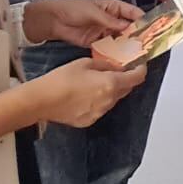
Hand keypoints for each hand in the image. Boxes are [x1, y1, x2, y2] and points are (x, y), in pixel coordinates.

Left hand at [25, 0, 141, 47]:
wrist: (53, 20)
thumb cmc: (72, 8)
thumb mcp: (93, 12)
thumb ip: (110, 20)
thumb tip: (127, 26)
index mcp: (113, 7)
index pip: (133, 13)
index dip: (143, 20)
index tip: (152, 29)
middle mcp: (112, 20)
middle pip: (130, 28)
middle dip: (138, 35)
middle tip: (146, 45)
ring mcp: (105, 31)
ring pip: (122, 39)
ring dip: (128, 46)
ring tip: (137, 54)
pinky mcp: (98, 42)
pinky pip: (111, 48)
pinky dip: (116, 53)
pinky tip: (122, 59)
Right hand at [26, 58, 147, 127]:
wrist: (42, 100)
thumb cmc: (61, 79)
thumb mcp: (85, 63)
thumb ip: (105, 65)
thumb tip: (116, 67)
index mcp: (111, 84)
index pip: (136, 78)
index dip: (141, 70)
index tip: (140, 65)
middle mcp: (109, 101)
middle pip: (126, 90)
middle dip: (125, 80)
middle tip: (117, 71)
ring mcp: (100, 113)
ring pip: (113, 100)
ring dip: (110, 91)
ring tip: (94, 83)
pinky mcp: (90, 120)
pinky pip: (101, 109)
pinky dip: (98, 101)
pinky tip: (84, 95)